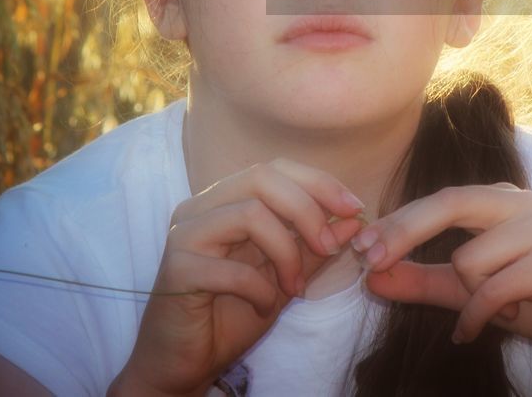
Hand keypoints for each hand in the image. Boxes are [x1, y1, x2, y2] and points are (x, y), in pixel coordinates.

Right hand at [111, 159, 367, 396]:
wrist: (183, 362)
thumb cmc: (231, 315)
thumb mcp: (285, 277)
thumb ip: (314, 248)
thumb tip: (354, 218)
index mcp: (225, 201)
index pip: (275, 168)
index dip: (319, 183)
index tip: (355, 209)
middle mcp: (200, 207)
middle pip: (262, 178)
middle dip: (308, 210)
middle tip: (330, 247)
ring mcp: (184, 234)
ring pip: (250, 214)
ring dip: (287, 253)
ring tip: (294, 287)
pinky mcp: (176, 269)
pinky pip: (232, 268)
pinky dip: (260, 288)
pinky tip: (262, 306)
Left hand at [349, 182, 531, 373]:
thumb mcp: (467, 292)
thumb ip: (421, 280)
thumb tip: (370, 277)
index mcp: (502, 200)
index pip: (439, 199)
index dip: (397, 222)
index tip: (360, 248)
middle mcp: (523, 203)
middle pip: (449, 203)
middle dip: (404, 232)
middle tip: (370, 263)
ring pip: (469, 259)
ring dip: (468, 298)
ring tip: (494, 311)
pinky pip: (491, 290)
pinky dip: (477, 318)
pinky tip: (479, 331)